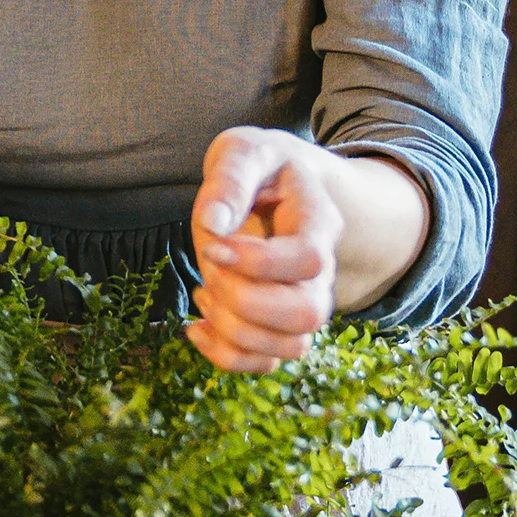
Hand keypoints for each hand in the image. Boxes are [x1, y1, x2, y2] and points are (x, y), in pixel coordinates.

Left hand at [187, 128, 344, 373]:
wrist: (275, 188)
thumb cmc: (258, 168)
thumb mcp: (243, 152)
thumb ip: (231, 179)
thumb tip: (213, 224)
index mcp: (318, 222)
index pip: (306, 259)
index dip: (255, 263)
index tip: (214, 246)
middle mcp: (321, 271)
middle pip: (306, 315)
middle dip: (245, 303)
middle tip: (212, 273)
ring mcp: (303, 303)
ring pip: (290, 348)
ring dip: (233, 331)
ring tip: (206, 292)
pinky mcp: (278, 327)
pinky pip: (264, 364)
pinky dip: (224, 356)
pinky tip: (196, 324)